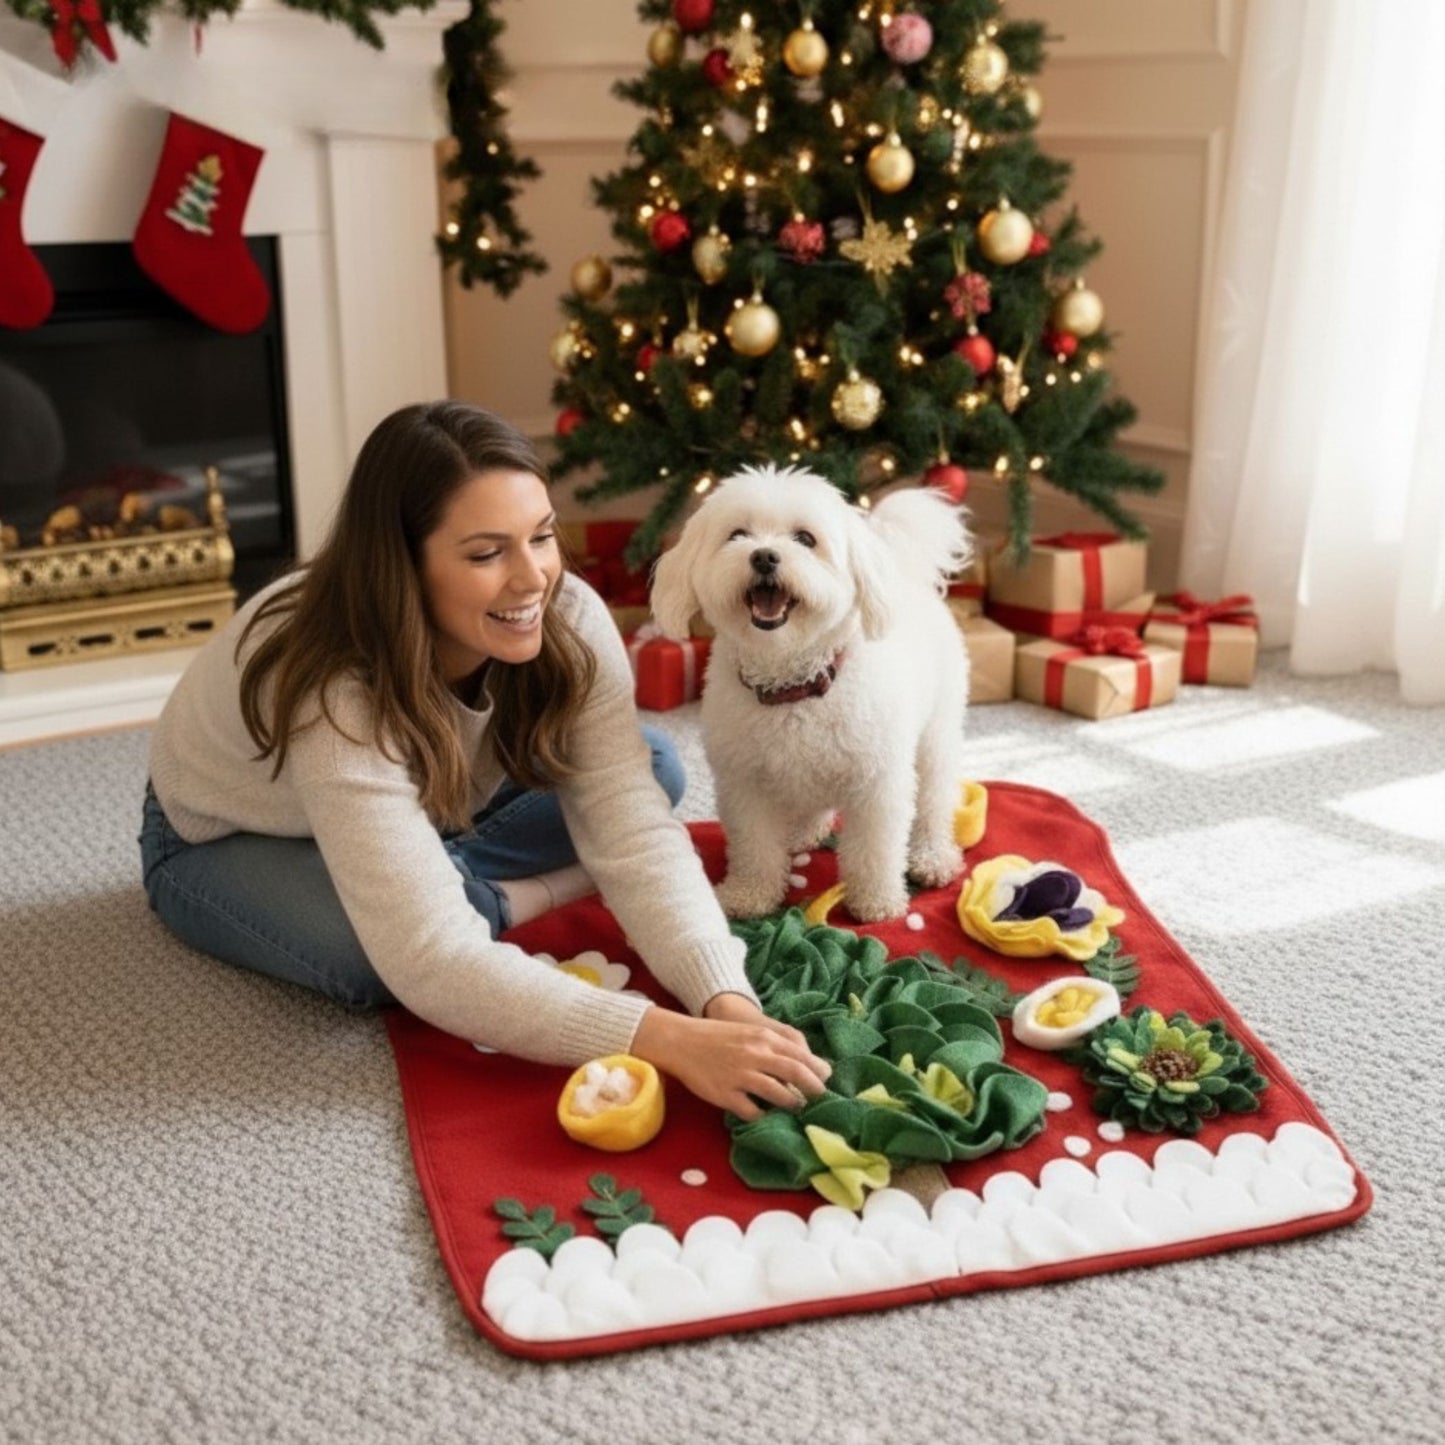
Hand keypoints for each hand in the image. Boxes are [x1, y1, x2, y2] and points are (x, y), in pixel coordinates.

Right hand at [631, 997, 831, 1119]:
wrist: (682, 1041)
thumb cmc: (720, 1035)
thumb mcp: (751, 1031)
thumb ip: (776, 1043)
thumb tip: (805, 1061)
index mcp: (763, 1037)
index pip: (801, 1055)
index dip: (818, 1071)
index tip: (826, 1080)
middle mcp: (755, 1055)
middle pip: (796, 1073)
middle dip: (813, 1089)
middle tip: (821, 1098)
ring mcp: (740, 1075)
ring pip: (778, 1094)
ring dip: (792, 1103)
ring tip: (796, 1107)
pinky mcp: (725, 1094)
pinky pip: (752, 1111)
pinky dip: (763, 1115)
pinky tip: (765, 1115)